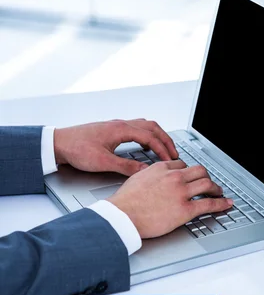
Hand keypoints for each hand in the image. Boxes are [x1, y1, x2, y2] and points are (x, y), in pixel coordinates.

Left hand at [54, 119, 178, 175]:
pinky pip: (137, 128)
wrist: (58, 143)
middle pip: (152, 127)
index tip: (170, 160)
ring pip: (145, 126)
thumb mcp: (103, 162)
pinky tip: (145, 145)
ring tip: (164, 148)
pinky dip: (147, 135)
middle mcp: (121, 124)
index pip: (151, 137)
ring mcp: (116, 125)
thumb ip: (126, 166)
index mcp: (121, 129)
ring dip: (157, 136)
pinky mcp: (112, 130)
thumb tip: (145, 170)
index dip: (163, 150)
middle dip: (166, 140)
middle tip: (174, 153)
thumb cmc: (77, 149)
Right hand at [107, 161, 233, 238]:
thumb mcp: (136, 179)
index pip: (182, 164)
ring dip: (216, 188)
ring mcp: (181, 192)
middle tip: (208, 183)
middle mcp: (174, 177)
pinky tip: (226, 203)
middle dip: (206, 176)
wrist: (123, 215)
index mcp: (161, 168)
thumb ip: (149, 176)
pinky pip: (209, 204)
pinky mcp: (185, 209)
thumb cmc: (125, 202)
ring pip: (207, 183)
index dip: (189, 171)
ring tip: (218, 192)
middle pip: (199, 170)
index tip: (191, 176)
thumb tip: (152, 179)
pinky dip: (221, 203)